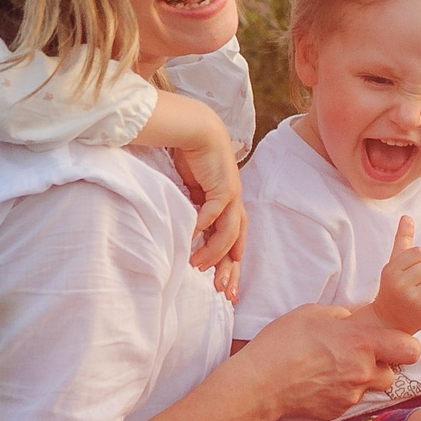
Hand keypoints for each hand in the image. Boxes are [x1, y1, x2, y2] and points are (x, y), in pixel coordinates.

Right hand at [172, 134, 244, 289]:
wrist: (197, 129)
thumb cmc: (191, 158)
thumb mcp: (191, 192)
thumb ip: (192, 212)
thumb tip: (184, 234)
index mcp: (227, 207)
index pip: (231, 241)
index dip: (227, 265)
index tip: (221, 287)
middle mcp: (233, 204)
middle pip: (236, 243)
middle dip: (230, 269)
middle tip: (223, 292)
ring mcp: (231, 196)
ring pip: (228, 233)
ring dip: (214, 252)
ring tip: (198, 266)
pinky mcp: (224, 186)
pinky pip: (214, 213)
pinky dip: (204, 227)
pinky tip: (192, 239)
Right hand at [246, 304, 417, 420]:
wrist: (261, 382)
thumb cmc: (284, 342)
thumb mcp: (312, 313)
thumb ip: (340, 316)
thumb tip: (350, 319)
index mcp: (361, 342)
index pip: (410, 349)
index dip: (405, 346)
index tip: (393, 343)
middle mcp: (363, 371)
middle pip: (391, 373)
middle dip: (379, 366)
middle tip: (356, 358)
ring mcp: (351, 395)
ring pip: (369, 388)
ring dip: (360, 381)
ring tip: (333, 371)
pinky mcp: (337, 411)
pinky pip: (348, 401)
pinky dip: (338, 393)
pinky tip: (317, 384)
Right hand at [368, 215, 420, 333]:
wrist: (388, 322)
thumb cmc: (393, 289)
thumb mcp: (394, 264)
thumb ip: (402, 240)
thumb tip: (407, 216)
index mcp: (391, 271)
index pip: (418, 252)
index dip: (419, 261)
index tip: (410, 272)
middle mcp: (400, 285)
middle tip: (418, 285)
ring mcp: (413, 299)